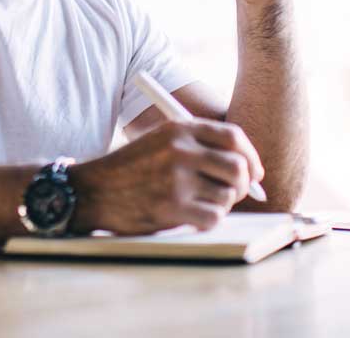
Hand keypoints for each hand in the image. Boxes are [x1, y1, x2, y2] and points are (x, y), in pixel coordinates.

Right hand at [68, 119, 264, 234]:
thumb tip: (247, 169)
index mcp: (179, 129)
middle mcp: (180, 150)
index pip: (233, 137)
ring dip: (220, 204)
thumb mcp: (160, 142)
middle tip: (234, 193)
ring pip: (227, 195)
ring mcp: (176, 179)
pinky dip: (208, 220)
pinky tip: (191, 217)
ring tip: (199, 204)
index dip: (251, 156)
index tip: (255, 173)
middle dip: (243, 185)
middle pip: (238, 167)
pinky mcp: (172, 207)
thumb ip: (198, 147)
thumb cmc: (131, 169)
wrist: (93, 191)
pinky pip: (214, 217)